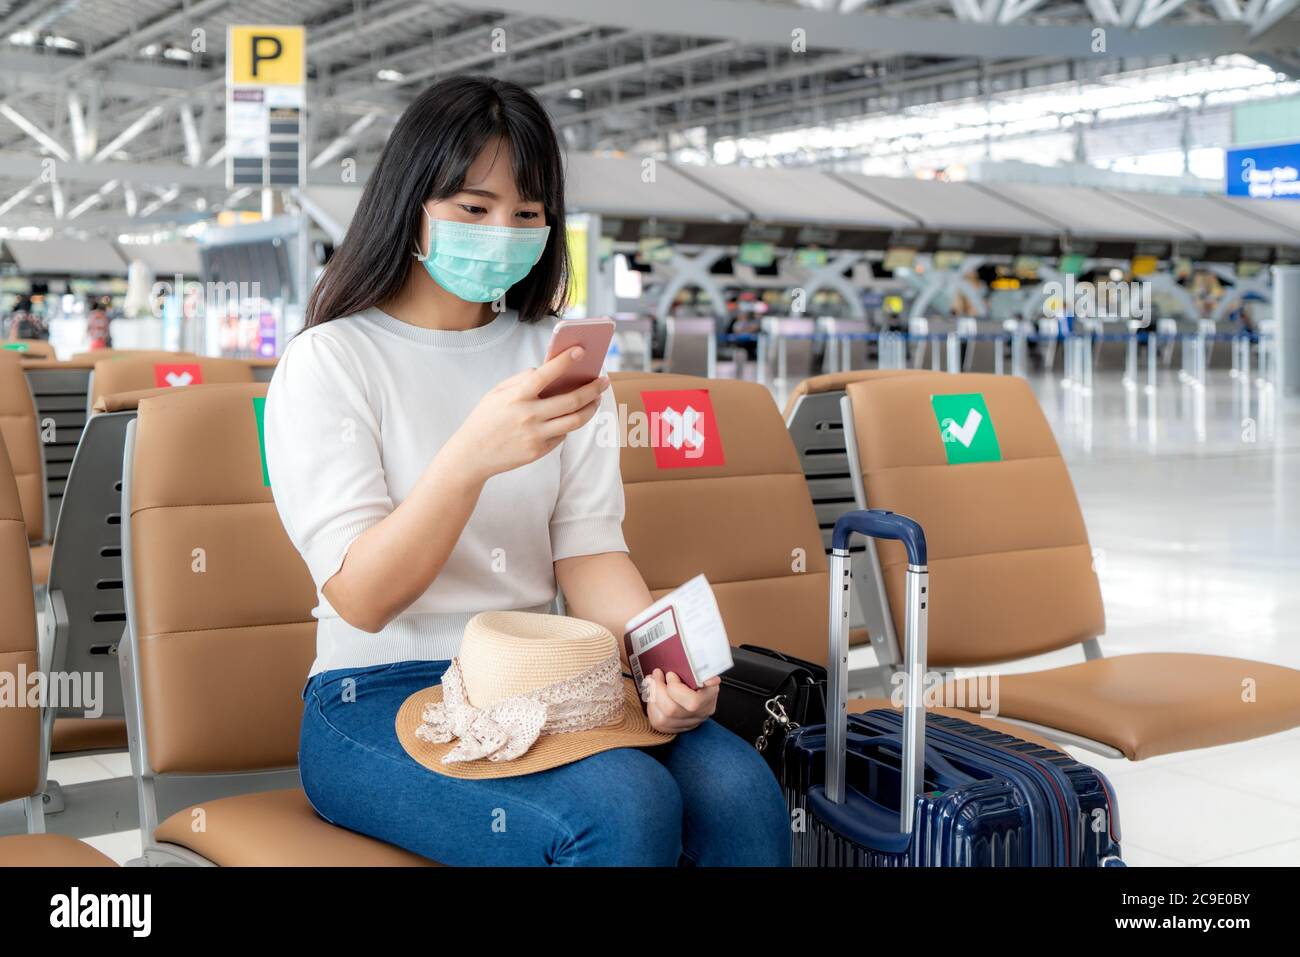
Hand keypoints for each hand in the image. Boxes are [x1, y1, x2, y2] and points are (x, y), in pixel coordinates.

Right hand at [444, 346, 608, 482]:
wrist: (471, 455)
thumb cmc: (485, 419)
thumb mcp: (497, 393)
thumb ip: (522, 380)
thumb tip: (549, 371)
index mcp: (516, 397)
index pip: (545, 374)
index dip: (565, 361)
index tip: (581, 350)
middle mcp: (528, 416)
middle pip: (571, 401)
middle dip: (592, 389)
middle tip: (603, 381)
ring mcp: (535, 436)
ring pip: (575, 421)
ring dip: (590, 408)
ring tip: (596, 399)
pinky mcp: (538, 451)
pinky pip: (562, 435)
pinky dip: (568, 424)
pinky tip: (571, 416)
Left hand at [641, 669, 719, 733]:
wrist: (696, 685)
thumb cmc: (697, 675)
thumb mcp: (703, 670)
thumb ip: (703, 672)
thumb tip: (709, 680)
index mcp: (709, 700)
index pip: (693, 702)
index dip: (676, 688)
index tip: (670, 674)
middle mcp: (699, 715)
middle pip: (672, 710)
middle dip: (658, 689)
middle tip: (657, 674)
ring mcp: (687, 724)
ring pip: (662, 718)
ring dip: (652, 697)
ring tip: (651, 680)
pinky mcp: (674, 728)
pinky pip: (657, 722)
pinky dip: (651, 706)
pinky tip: (652, 694)